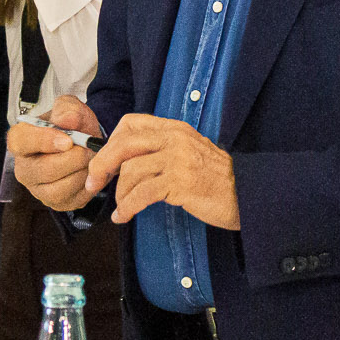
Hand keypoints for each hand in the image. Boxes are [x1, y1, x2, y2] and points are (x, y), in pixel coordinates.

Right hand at [10, 95, 102, 211]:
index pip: (21, 142)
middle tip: (90, 148)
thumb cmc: (71, 126)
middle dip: (73, 159)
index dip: (44, 141)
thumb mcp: (70, 108)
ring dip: (82, 173)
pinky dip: (88, 185)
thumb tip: (68, 120)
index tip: (68, 141)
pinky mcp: (56, 203)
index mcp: (20, 140)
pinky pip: (73, 200)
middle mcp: (23, 168)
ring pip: (59, 189)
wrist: (84, 144)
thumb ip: (68, 109)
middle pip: (43, 170)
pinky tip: (90, 171)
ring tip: (92, 159)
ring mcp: (38, 189)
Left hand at [84, 114, 239, 230]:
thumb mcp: (189, 152)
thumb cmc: (216, 179)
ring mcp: (178, 160)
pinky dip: (127, 207)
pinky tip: (124, 216)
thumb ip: (163, 150)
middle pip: (124, 145)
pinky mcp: (180, 183)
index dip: (110, 142)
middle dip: (102, 165)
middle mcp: (175, 139)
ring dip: (119, 193)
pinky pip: (142, 194)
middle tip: (93, 183)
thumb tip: (127, 162)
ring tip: (120, 207)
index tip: (102, 161)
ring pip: (131, 171)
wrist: (246, 193)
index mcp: (175, 129)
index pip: (131, 124)